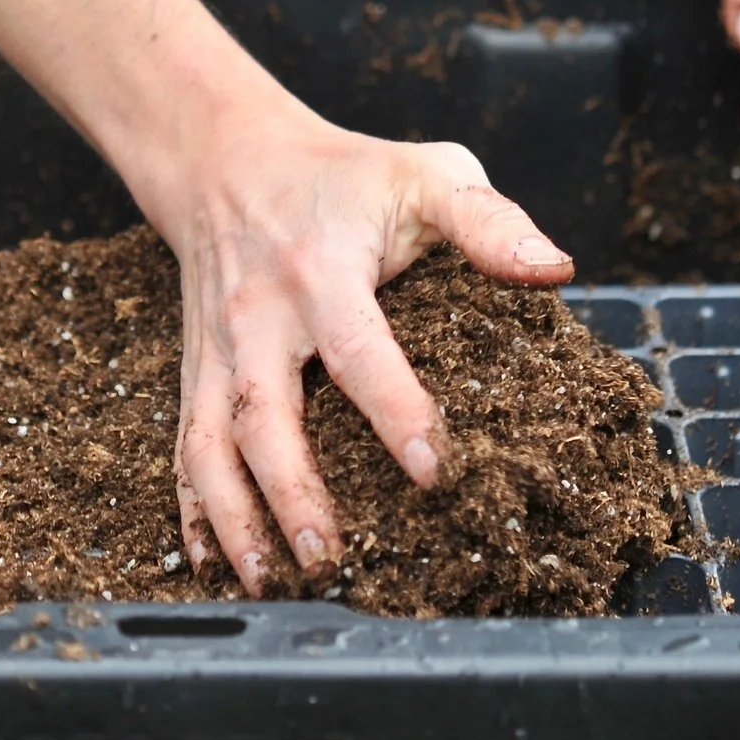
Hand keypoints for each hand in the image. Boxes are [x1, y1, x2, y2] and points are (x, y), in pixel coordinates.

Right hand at [153, 105, 572, 594]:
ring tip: (270, 580)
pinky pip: (183, 445)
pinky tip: (211, 560)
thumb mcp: (425, 174)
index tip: (435, 470)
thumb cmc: (345, 175)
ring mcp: (218, 350)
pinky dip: (192, 508)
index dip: (396, 410)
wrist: (227, 159)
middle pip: (263, 413)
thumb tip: (556, 269)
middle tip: (329, 559)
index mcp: (322, 273)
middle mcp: (259, 319)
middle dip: (292, 492)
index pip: (359, 350)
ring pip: (210, 443)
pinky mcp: (196, 370)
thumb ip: (489, 222)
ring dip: (235, 517)